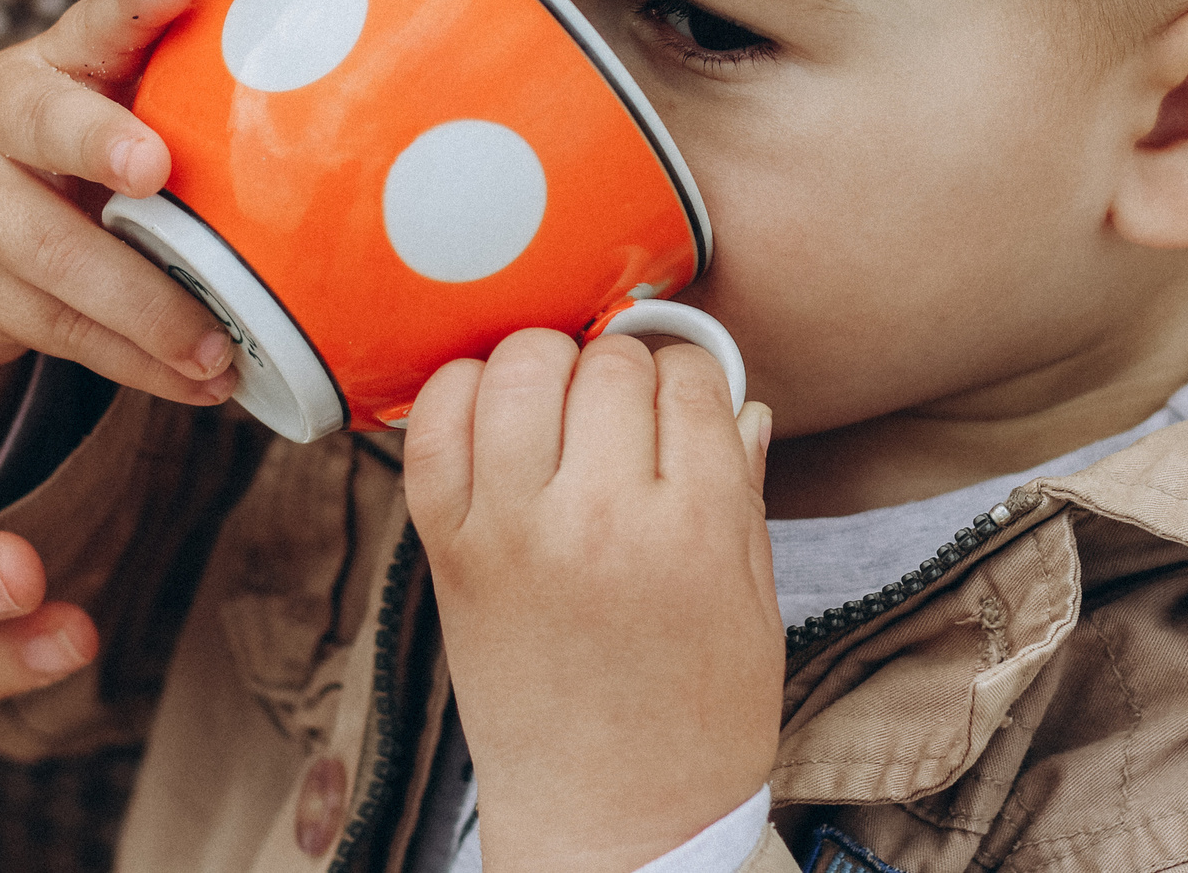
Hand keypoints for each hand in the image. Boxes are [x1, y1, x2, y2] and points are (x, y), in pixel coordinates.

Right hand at [0, 0, 236, 470]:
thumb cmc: (57, 144)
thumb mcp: (90, 96)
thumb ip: (163, 73)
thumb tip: (312, 55)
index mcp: (44, 65)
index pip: (89, 21)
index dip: (130, 4)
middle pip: (44, 133)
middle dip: (100, 146)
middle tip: (159, 170)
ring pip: (54, 258)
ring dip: (142, 308)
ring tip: (217, 347)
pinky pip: (62, 333)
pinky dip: (137, 364)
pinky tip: (199, 382)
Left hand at [405, 330, 781, 872]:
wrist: (608, 823)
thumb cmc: (695, 724)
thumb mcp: (754, 606)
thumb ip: (743, 491)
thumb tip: (742, 402)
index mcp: (693, 529)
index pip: (690, 378)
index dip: (691, 381)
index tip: (682, 407)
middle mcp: (599, 518)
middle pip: (609, 364)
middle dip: (624, 372)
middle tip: (624, 416)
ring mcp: (511, 530)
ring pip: (519, 368)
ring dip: (545, 367)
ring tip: (560, 406)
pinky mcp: (447, 550)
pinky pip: (433, 427)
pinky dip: (457, 394)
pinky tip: (491, 413)